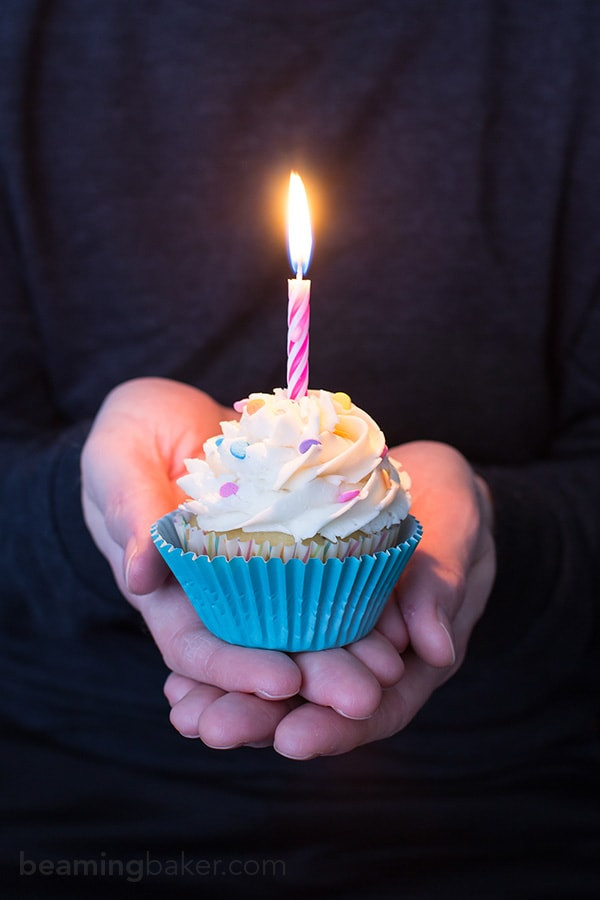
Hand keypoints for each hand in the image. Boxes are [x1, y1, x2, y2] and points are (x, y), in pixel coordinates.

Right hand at [81, 378, 404, 741]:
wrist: (170, 411)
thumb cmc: (130, 435)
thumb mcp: (118, 462)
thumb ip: (129, 512)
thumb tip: (141, 578)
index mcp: (165, 592)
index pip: (195, 648)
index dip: (234, 670)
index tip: (283, 683)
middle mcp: (214, 595)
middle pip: (258, 651)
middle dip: (307, 681)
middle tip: (362, 697)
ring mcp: (257, 573)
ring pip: (299, 627)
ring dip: (341, 656)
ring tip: (389, 670)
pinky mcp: (293, 545)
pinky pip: (326, 577)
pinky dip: (357, 602)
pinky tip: (398, 620)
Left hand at [164, 440, 495, 757]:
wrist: (424, 482)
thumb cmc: (451, 505)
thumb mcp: (458, 534)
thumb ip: (443, 587)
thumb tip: (435, 649)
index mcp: (413, 656)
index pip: (376, 707)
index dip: (335, 727)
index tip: (291, 739)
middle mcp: (365, 657)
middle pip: (316, 704)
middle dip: (263, 719)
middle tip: (212, 728)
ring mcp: (328, 635)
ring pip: (281, 680)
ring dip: (231, 698)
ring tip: (183, 711)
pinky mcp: (298, 608)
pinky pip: (260, 638)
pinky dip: (223, 660)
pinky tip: (180, 674)